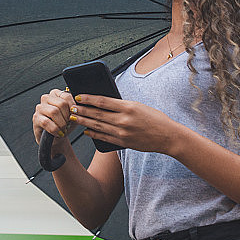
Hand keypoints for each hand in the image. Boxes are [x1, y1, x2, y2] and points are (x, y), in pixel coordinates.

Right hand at [33, 88, 77, 145]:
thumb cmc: (64, 124)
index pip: (66, 96)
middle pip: (61, 104)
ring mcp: (39, 108)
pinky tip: (58, 133)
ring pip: (54, 112)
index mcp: (55, 94)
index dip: (73, 107)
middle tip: (68, 124)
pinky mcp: (36, 118)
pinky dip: (55, 129)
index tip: (75, 115)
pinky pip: (46, 122)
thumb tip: (76, 108)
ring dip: (61, 123)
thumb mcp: (72, 116)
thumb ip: (75, 110)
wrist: (56, 137)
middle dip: (67, 116)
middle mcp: (46, 98)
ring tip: (63, 129)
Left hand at [68, 94, 182, 155]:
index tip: (79, 96)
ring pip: (98, 126)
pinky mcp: (124, 143)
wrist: (168, 137)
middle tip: (71, 108)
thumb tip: (104, 103)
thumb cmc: (155, 118)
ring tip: (74, 118)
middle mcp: (124, 120)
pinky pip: (105, 138)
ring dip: (84, 122)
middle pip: (97, 114)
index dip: (89, 98)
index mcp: (128, 107)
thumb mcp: (139, 106)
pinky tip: (86, 131)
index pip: (103, 101)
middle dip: (82, 111)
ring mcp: (123, 133)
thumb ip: (122, 105)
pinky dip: (94, 134)